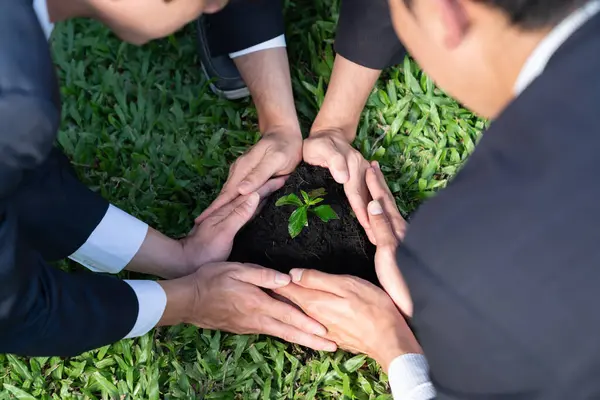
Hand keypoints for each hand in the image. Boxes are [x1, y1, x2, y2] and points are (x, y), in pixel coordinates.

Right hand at [159, 263, 336, 351]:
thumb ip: (263, 275)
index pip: (289, 315)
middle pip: (290, 331)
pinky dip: (286, 334)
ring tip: (319, 344)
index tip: (326, 332)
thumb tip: (287, 279)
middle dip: (312, 340)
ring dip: (301, 339)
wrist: (188, 301)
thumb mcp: (237, 270)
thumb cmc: (211, 280)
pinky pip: (271, 331)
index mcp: (258, 303)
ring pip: (282, 334)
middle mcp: (257, 318)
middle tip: (331, 347)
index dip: (308, 324)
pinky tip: (293, 335)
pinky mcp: (245, 327)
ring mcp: (251, 325)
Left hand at [177, 177, 285, 276]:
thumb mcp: (223, 232)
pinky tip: (259, 206)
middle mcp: (229, 211)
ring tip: (275, 187)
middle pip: (251, 195)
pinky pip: (246, 212)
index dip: (267, 185)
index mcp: (229, 209)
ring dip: (262, 194)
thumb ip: (239, 214)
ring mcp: (228, 219)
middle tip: (283, 178)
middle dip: (267, 185)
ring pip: (249, 202)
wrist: (186, 262)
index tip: (284, 177)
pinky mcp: (228, 228)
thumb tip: (254, 194)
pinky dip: (255, 206)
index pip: (252, 193)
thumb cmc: (205, 250)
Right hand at [196, 131, 301, 222]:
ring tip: (208, 221)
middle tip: (199, 224)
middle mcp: (239, 170)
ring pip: (229, 192)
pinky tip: (226, 208)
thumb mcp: (276, 160)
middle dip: (212, 209)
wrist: (285, 132)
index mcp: (244, 168)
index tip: (200, 220)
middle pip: (224, 194)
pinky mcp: (245, 172)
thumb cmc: (285, 147)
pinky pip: (236, 189)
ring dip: (220, 205)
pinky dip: (229, 200)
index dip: (215, 207)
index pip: (227, 192)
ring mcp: (241, 171)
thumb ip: (259, 175)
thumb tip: (240, 190)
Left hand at [274, 269, 421, 370]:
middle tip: (262, 282)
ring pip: (297, 313)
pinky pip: (308, 323)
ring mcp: (320, 330)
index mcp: (313, 302)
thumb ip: (318, 279)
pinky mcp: (330, 337)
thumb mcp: (347, 285)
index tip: (264, 271)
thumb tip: (292, 273)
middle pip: (288, 301)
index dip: (274, 278)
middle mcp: (311, 318)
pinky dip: (300, 315)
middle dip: (275, 291)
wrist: (389, 341)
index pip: (285, 287)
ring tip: (275, 294)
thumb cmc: (373, 308)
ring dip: (286, 303)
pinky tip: (299, 312)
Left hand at [303, 129, 372, 237]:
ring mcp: (365, 172)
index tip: (366, 225)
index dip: (361, 209)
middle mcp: (363, 169)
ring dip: (376, 215)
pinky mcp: (363, 176)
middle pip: (368, 197)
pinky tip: (374, 220)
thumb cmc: (318, 144)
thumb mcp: (320, 147)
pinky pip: (369, 194)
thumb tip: (344, 178)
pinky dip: (373, 208)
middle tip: (377, 238)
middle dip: (373, 218)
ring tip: (378, 234)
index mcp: (353, 164)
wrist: (327, 134)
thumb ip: (332, 160)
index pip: (356, 192)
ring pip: (371, 196)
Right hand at [365, 162, 411, 315]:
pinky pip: (388, 223)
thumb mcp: (388, 252)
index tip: (368, 166)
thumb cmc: (401, 281)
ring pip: (389, 211)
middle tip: (372, 165)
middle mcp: (401, 232)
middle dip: (379, 184)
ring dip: (381, 196)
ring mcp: (401, 241)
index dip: (375, 184)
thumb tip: (373, 202)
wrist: (416, 304)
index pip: (383, 200)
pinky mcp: (400, 251)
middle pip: (388, 202)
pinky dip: (383, 212)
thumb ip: (381, 227)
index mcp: (397, 229)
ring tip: (376, 183)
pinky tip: (383, 214)